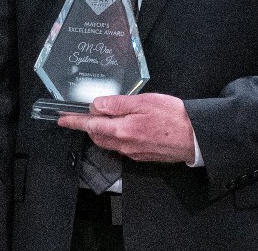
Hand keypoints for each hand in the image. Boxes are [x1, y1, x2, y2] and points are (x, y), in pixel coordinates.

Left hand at [57, 93, 195, 162]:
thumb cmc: (173, 116)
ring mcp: (133, 152)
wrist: (195, 137)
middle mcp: (125, 144)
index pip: (91, 124)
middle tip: (83, 114)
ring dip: (101, 131)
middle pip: (98, 135)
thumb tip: (97, 105)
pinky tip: (124, 127)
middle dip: (88, 125)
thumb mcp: (144, 101)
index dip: (75, 121)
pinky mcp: (142, 156)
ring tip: (102, 119)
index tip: (62, 119)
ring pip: (109, 142)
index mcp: (123, 129)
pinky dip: (116, 136)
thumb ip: (117, 104)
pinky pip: (121, 147)